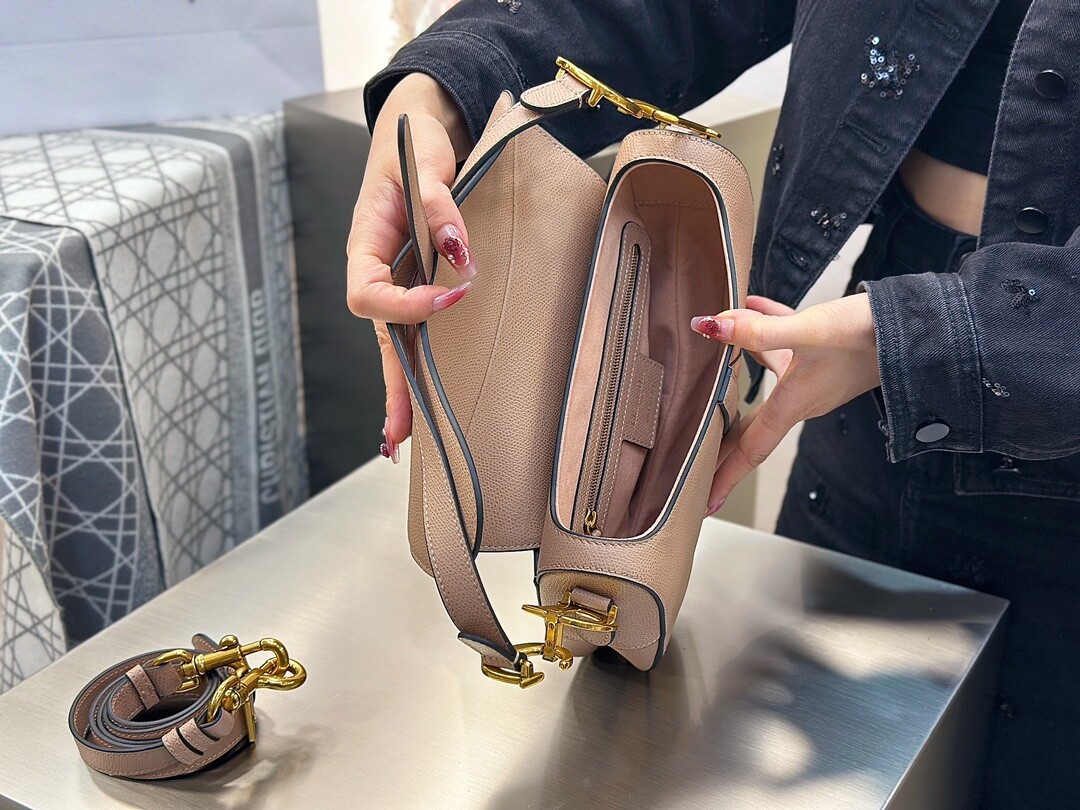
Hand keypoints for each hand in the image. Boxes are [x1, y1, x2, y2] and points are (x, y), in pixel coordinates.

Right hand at [346, 73, 474, 460]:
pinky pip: (416, 332)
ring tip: (403, 441)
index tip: (452, 294)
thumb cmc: (415, 144)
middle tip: (398, 437)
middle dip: (391, 386)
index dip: (406, 303)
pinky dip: (419, 368)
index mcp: (364, 243)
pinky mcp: (418, 285)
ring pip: (395, 345)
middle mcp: (376, 271)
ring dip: (402, 392)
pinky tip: (423, 403)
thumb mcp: (425, 162)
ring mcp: (396, 282)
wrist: (417, 132)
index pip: (369, 292)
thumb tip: (459, 252)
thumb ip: (438, 202)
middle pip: (379, 338)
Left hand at [691, 293, 880, 515]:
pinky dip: (763, 329)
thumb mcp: (810, 330)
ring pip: (763, 381)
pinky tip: (751, 304)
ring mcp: (813, 379)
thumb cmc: (869, 334)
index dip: (725, 476)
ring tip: (707, 361)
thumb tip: (711, 326)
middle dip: (723, 442)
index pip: (750, 450)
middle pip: (752, 426)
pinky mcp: (824, 356)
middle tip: (694, 456)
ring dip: (734, 372)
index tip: (704, 504)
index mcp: (795, 405)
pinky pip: (784, 346)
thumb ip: (760, 331)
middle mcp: (802, 399)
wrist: (921, 325)